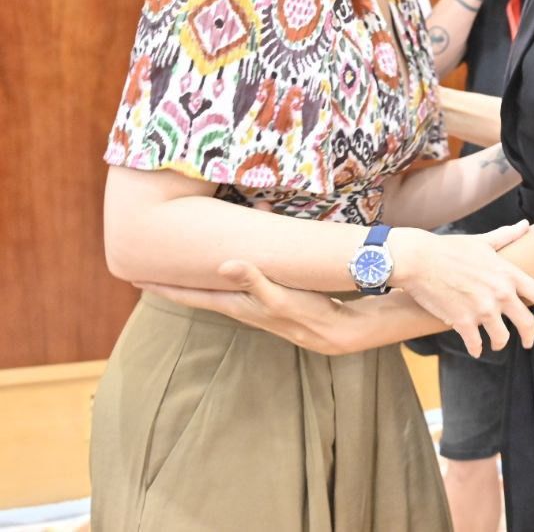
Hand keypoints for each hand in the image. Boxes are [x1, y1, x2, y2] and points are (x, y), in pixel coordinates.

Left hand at [139, 261, 366, 355]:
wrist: (338, 332)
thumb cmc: (309, 315)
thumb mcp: (281, 297)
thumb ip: (254, 280)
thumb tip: (224, 264)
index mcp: (237, 304)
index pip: (192, 295)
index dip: (164, 287)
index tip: (135, 279)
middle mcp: (241, 306)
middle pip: (198, 293)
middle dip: (175, 282)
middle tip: (147, 270)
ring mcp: (255, 305)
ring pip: (219, 287)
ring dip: (200, 277)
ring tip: (185, 266)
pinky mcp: (270, 299)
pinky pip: (241, 281)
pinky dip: (232, 269)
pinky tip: (238, 261)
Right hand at [391, 222, 533, 356]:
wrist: (419, 260)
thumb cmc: (450, 248)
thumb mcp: (483, 241)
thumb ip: (507, 236)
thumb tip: (525, 224)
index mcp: (508, 274)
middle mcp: (500, 293)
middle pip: (527, 323)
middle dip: (529, 336)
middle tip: (528, 342)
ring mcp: (482, 309)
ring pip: (502, 337)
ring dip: (499, 343)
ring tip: (495, 344)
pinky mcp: (463, 322)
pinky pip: (476, 344)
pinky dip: (476, 348)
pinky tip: (475, 348)